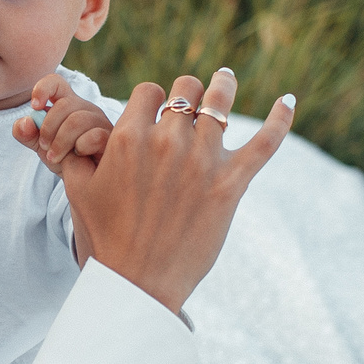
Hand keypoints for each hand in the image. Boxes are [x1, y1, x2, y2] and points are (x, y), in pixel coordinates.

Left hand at [13, 76, 114, 175]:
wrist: (86, 183)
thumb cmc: (66, 160)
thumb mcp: (42, 147)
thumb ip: (27, 134)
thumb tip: (24, 122)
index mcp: (67, 105)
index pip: (56, 83)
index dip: (43, 89)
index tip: (35, 106)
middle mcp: (85, 108)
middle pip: (64, 105)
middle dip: (48, 128)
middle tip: (44, 147)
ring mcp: (100, 121)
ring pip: (77, 121)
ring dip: (60, 142)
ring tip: (55, 157)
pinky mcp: (111, 138)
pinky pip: (94, 136)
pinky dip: (80, 148)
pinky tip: (78, 157)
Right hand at [21, 67, 294, 314]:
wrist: (136, 283)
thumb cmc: (104, 236)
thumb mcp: (77, 187)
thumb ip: (77, 147)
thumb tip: (75, 124)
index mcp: (128, 138)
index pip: (149, 91)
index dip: (152, 98)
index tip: (155, 110)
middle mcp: (167, 142)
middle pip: (186, 91)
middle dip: (186, 94)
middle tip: (190, 100)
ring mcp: (202, 161)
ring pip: (220, 103)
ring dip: (223, 88)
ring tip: (224, 81)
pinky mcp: (231, 184)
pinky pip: (264, 142)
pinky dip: (280, 118)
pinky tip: (287, 101)